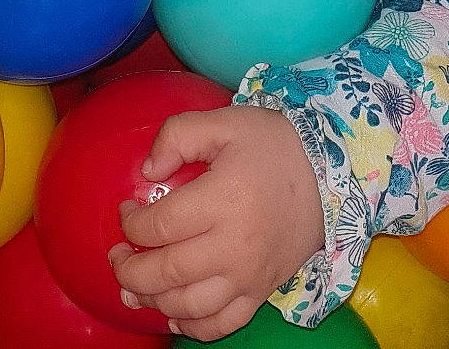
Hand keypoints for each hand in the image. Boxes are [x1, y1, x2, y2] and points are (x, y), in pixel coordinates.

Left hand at [108, 105, 324, 340]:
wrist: (332, 174)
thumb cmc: (274, 144)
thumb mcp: (225, 121)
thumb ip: (178, 136)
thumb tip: (148, 172)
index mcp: (223, 199)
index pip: (160, 225)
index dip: (132, 223)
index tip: (127, 211)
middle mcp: (235, 244)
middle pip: (167, 272)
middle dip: (129, 270)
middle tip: (117, 257)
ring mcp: (249, 274)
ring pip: (189, 304)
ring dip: (152, 301)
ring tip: (133, 289)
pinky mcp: (263, 290)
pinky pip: (223, 324)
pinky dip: (194, 326)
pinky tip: (174, 314)